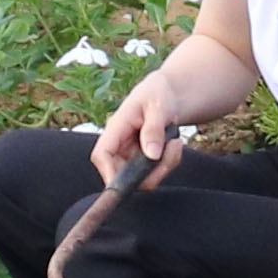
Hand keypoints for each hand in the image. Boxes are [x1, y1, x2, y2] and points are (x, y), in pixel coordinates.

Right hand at [89, 71, 188, 186]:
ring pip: (143, 178)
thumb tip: (152, 155)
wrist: (165, 95)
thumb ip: (154, 129)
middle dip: (153, 171)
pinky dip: (170, 162)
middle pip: (123, 174)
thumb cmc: (157, 95)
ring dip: (165, 165)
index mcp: (116, 128)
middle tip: (174, 148)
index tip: (129, 182)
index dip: (108, 173)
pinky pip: (155, 173)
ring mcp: (130, 155)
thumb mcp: (158, 107)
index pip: (101, 155)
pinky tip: (175, 144)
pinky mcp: (143, 161)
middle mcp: (119, 146)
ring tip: (176, 142)